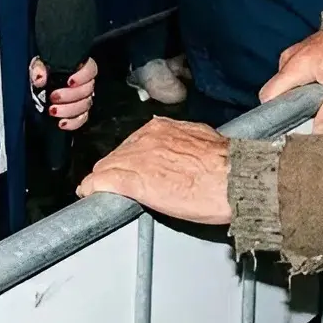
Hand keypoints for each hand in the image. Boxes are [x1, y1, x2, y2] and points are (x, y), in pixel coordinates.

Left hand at [30, 55, 97, 130]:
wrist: (40, 86)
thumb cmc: (43, 71)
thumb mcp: (39, 64)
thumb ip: (39, 68)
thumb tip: (40, 78)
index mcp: (79, 67)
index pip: (90, 69)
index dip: (83, 77)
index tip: (69, 82)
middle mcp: (85, 83)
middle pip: (87, 90)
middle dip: (70, 95)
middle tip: (53, 97)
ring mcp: (84, 99)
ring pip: (85, 106)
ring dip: (69, 110)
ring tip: (52, 110)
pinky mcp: (79, 113)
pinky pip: (81, 119)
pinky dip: (72, 123)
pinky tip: (61, 123)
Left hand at [76, 116, 231, 223]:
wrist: (233, 179)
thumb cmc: (226, 164)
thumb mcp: (203, 139)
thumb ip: (183, 139)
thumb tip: (180, 145)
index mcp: (162, 129)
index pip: (133, 143)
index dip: (129, 159)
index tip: (130, 167)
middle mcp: (147, 140)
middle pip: (117, 155)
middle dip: (114, 169)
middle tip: (114, 184)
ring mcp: (138, 160)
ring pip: (107, 167)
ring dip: (103, 179)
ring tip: (98, 191)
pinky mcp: (134, 182)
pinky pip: (103, 182)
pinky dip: (93, 188)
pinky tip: (89, 193)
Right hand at [259, 10, 322, 132]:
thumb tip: (318, 136)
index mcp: (294, 66)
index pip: (267, 96)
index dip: (273, 114)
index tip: (288, 127)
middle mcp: (289, 59)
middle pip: (278, 93)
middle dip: (294, 107)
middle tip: (315, 114)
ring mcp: (295, 55)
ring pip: (290, 86)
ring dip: (304, 97)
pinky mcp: (304, 55)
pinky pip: (298, 77)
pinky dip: (309, 87)